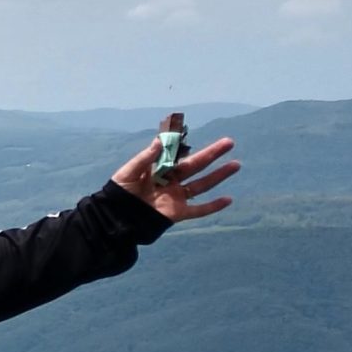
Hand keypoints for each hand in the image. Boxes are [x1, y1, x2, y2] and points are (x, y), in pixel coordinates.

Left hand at [111, 132, 239, 223]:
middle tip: (229, 142)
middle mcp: (171, 181)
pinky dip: (213, 206)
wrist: (115, 218)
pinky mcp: (177, 213)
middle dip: (212, 154)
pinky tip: (228, 200)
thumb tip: (161, 141)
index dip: (188, 144)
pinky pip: (198, 210)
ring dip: (219, 175)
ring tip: (236, 165)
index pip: (178, 154)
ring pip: (202, 185)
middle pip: (196, 165)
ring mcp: (176, 197)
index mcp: (159, 169)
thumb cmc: (118, 193)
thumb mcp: (128, 173)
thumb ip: (145, 158)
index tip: (202, 132)